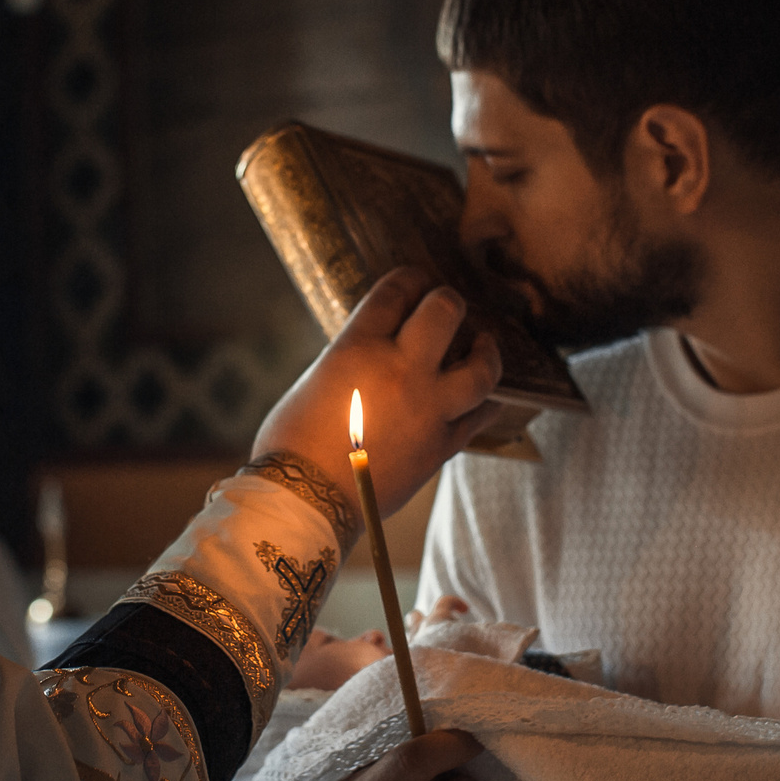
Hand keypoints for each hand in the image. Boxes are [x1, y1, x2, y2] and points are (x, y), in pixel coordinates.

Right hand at [252, 268, 502, 523]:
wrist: (308, 501)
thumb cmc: (293, 443)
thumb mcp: (316, 380)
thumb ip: (352, 359)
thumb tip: (375, 353)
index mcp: (360, 347)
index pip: (396, 291)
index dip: (409, 279)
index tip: (414, 280)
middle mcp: (401, 370)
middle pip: (444, 311)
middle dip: (447, 301)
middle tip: (446, 305)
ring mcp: (428, 409)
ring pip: (481, 367)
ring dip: (486, 349)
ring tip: (483, 343)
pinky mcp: (442, 446)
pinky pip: (479, 416)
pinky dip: (486, 402)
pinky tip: (486, 395)